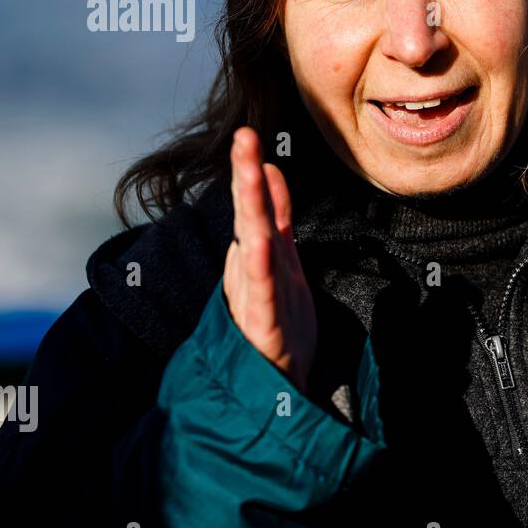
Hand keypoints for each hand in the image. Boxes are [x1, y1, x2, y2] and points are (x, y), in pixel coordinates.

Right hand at [223, 126, 316, 391]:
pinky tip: (256, 243)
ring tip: (249, 170)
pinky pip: (262, 292)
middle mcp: (255, 271)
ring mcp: (256, 297)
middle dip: (245, 175)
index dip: (253, 172)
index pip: (258, 207)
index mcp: (262, 256)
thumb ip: (277, 220)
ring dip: (250, 207)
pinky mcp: (262, 326)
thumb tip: (272, 172)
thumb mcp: (283, 265)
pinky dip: (258, 267)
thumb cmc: (278, 326)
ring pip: (253, 245)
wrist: (273, 392)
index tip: (250, 136)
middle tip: (243, 136)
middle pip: (249, 216)